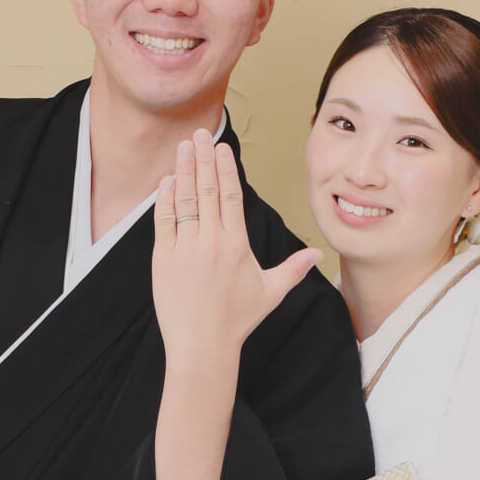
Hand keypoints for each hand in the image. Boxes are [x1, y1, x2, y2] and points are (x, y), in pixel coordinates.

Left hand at [152, 130, 318, 376]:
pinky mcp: (162, 259)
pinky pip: (163, 221)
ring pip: (184, 200)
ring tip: (184, 147)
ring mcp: (184, 249)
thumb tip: (318, 254)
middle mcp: (210, 243)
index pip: (230, 196)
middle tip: (199, 133)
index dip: (226, 168)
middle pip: (207, 190)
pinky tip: (168, 181)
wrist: (202, 346)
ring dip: (184, 170)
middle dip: (203, 158)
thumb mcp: (270, 292)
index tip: (222, 147)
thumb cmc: (237, 321)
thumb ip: (293, 269)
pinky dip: (165, 199)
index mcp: (236, 245)